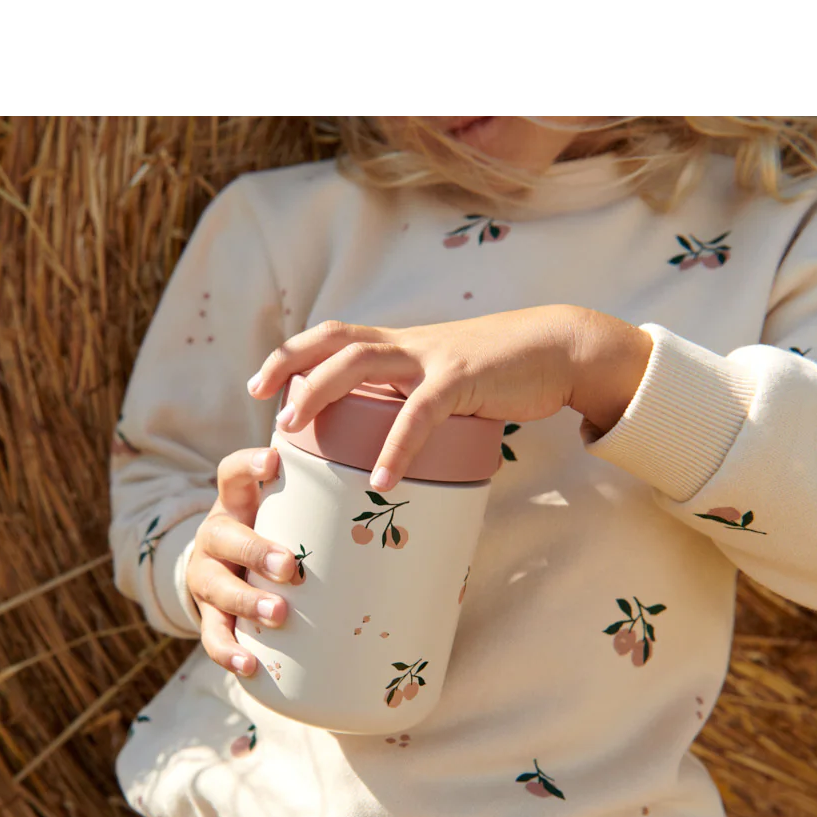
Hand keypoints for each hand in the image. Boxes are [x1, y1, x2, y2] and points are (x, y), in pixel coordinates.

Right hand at [186, 447, 295, 676]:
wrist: (218, 569)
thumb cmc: (268, 534)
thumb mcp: (280, 512)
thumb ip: (315, 503)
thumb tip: (388, 491)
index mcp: (234, 504)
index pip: (232, 474)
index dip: (249, 465)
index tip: (273, 463)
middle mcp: (214, 537)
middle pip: (226, 537)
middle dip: (257, 551)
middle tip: (290, 566)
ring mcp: (206, 577)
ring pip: (218, 588)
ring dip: (247, 602)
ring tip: (278, 614)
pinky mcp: (206, 613)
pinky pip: (212, 635)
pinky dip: (228, 651)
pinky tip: (249, 664)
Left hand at [246, 308, 652, 490]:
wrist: (559, 349)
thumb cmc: (502, 374)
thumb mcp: (447, 380)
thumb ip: (415, 401)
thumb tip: (387, 445)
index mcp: (401, 344)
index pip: (334, 336)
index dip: (293, 353)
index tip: (260, 383)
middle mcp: (408, 344)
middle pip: (334, 342)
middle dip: (288, 366)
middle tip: (257, 401)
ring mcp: (433, 358)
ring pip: (359, 362)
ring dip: (318, 393)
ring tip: (290, 430)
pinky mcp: (463, 379)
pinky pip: (419, 414)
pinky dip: (396, 448)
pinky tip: (381, 480)